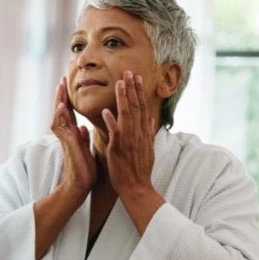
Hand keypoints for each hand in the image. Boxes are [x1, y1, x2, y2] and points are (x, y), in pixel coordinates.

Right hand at [51, 77, 95, 197]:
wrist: (81, 185)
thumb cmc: (84, 169)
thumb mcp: (86, 150)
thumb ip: (83, 138)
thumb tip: (83, 128)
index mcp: (73, 135)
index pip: (69, 113)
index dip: (68, 100)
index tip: (68, 86)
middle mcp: (67, 135)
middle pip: (61, 111)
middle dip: (61, 96)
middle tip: (62, 80)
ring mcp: (65, 139)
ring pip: (59, 116)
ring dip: (59, 101)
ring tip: (60, 87)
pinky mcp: (67, 145)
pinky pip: (61, 128)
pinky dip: (61, 117)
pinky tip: (61, 107)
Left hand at [101, 71, 159, 209]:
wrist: (136, 187)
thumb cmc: (140, 170)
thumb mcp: (149, 149)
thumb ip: (148, 132)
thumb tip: (152, 119)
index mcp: (143, 133)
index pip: (142, 107)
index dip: (139, 92)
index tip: (137, 77)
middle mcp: (137, 134)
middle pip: (135, 107)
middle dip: (132, 88)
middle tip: (128, 72)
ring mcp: (128, 141)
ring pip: (126, 115)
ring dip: (122, 98)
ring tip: (119, 83)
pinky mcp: (118, 149)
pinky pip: (114, 133)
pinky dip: (111, 121)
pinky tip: (106, 110)